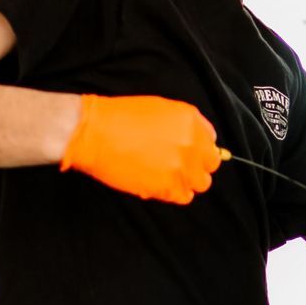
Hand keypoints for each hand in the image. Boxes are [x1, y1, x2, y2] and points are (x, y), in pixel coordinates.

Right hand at [60, 93, 221, 204]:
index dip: (199, 149)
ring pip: (200, 183)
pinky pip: (183, 197)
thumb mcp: (160, 108)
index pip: (211, 142)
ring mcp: (180, 168)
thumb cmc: (120, 117)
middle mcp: (191, 144)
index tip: (188, 152)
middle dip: (197, 165)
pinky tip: (160, 183)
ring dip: (188, 180)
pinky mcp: (165, 188)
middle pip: (210, 164)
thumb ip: (186, 123)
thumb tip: (202, 140)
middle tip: (178, 164)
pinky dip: (174, 192)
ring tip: (168, 175)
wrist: (94, 133)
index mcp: (190, 121)